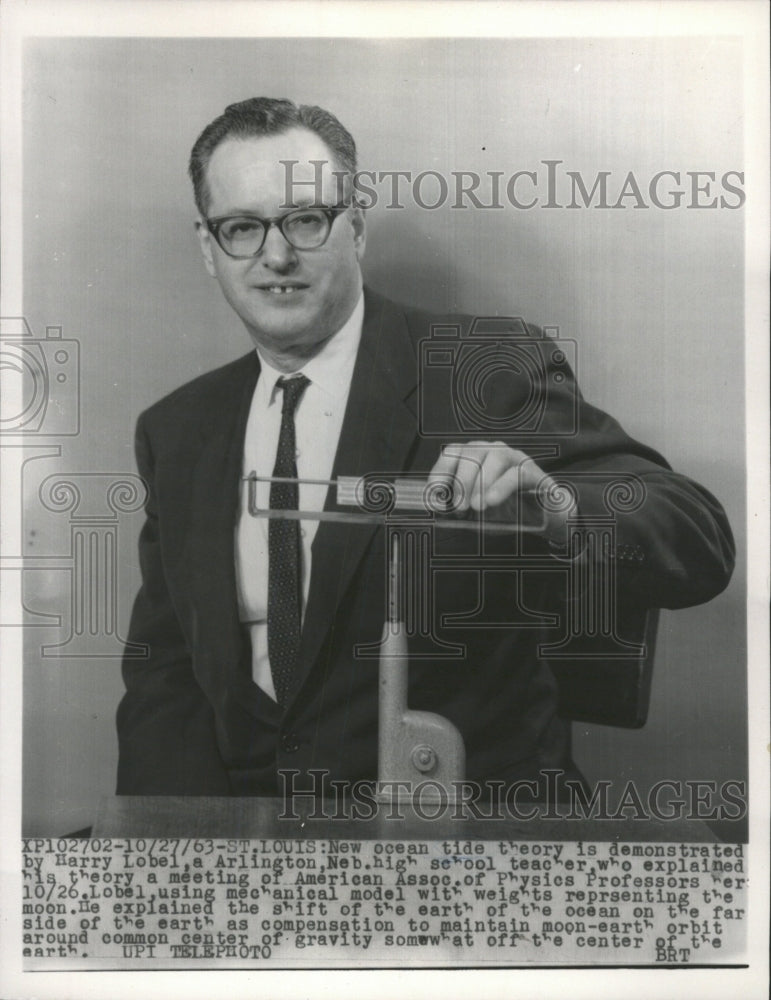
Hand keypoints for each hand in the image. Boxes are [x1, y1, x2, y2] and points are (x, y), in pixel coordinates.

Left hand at [428, 441, 574, 543]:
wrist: (544, 518)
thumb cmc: (507, 511)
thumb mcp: (477, 511)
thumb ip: (458, 507)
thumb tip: (437, 510)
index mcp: (476, 457)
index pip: (453, 452)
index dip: (441, 470)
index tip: (436, 493)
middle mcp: (493, 451)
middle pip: (472, 453)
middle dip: (461, 481)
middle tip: (460, 507)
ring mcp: (515, 458)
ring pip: (494, 457)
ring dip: (481, 482)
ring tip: (476, 507)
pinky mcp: (534, 471)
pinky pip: (516, 472)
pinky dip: (500, 486)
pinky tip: (491, 501)